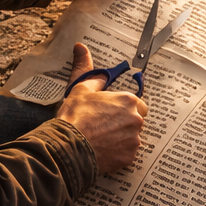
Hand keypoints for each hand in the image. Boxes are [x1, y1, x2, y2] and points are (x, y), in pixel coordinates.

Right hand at [57, 43, 145, 172]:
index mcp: (128, 100)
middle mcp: (136, 119)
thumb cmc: (75, 116)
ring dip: (121, 138)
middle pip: (136, 120)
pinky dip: (118, 153)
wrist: (69, 147)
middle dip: (124, 123)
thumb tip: (81, 48)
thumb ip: (87, 69)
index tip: (111, 112)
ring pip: (132, 138)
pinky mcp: (129, 157)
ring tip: (101, 140)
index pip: (137, 103)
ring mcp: (134, 140)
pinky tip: (103, 151)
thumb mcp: (80, 88)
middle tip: (104, 126)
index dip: (123, 108)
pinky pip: (127, 154)